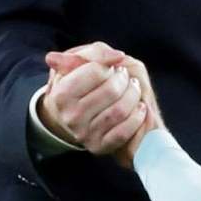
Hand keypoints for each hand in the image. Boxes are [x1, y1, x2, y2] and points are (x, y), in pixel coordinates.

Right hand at [37, 43, 151, 157]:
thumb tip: (117, 56)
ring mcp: (84, 134)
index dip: (109, 66)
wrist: (80, 116)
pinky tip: (139, 107)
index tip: (112, 68)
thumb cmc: (84, 84)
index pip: (97, 71)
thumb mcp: (82, 64)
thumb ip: (97, 53)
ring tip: (134, 89)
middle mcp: (70, 116)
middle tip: (125, 77)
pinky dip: (137, 116)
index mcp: (61, 93)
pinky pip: (124, 131)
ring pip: (120, 110)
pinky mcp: (98, 147)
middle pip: (111, 90)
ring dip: (134, 95)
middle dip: (124, 80)